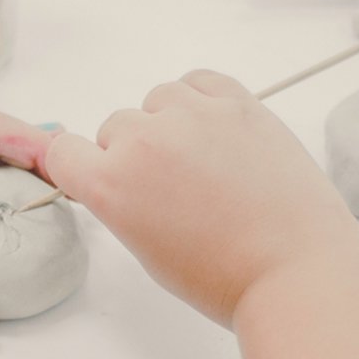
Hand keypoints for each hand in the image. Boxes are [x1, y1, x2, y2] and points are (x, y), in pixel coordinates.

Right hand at [39, 70, 358, 325]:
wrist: (295, 271)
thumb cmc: (226, 276)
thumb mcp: (148, 249)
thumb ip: (122, 200)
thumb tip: (126, 173)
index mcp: (110, 185)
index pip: (63, 151)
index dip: (83, 165)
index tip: (102, 174)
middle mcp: (144, 142)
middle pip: (116, 126)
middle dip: (136, 153)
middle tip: (175, 188)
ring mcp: (192, 116)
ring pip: (159, 100)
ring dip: (171, 123)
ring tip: (206, 162)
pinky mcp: (237, 102)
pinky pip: (200, 82)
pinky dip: (203, 101)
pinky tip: (218, 133)